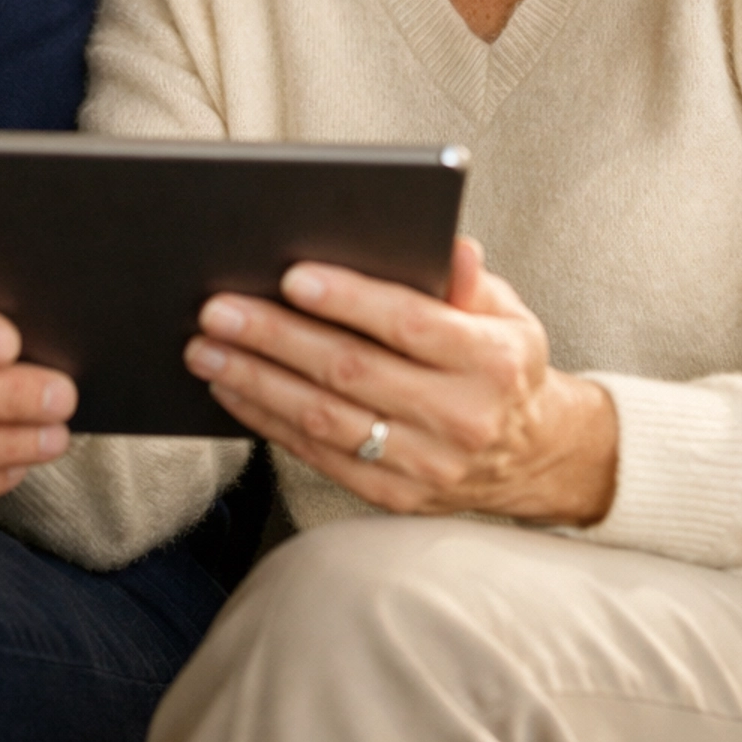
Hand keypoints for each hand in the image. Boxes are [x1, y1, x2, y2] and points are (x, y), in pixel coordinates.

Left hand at [184, 239, 616, 525]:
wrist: (535, 457)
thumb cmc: (504, 363)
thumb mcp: (508, 312)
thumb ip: (470, 280)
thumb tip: (450, 244)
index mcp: (492, 361)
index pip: (409, 324)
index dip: (349, 300)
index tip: (292, 276)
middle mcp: (461, 418)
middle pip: (352, 371)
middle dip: (276, 338)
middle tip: (218, 309)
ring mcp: (427, 465)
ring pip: (325, 419)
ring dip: (256, 381)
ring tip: (206, 349)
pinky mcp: (396, 496)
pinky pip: (321, 456)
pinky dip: (269, 421)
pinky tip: (232, 390)